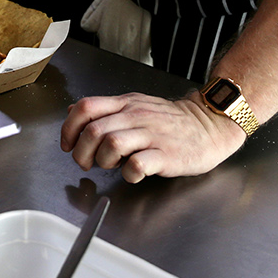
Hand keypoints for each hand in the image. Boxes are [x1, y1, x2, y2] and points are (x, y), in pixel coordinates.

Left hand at [58, 92, 246, 182]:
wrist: (210, 125)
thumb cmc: (170, 121)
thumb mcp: (135, 105)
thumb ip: (104, 110)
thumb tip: (73, 113)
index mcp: (125, 104)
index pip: (85, 107)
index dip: (69, 128)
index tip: (68, 145)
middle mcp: (136, 116)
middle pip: (93, 130)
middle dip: (82, 153)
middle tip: (87, 163)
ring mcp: (152, 134)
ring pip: (111, 144)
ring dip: (103, 161)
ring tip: (111, 166)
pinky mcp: (166, 154)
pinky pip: (138, 164)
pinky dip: (128, 173)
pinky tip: (133, 173)